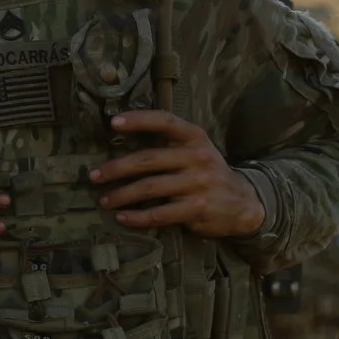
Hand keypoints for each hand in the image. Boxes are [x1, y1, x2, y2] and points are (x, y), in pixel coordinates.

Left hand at [93, 110, 265, 237]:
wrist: (244, 202)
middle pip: (148, 160)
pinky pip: (160, 213)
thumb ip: (169, 143)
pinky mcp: (197, 208)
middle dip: (116, 168)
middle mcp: (197, 157)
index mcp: (194, 137)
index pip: (164, 121)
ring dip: (122, 195)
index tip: (112, 123)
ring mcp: (198, 183)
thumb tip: (122, 141)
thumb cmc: (207, 172)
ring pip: (150, 188)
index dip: (138, 120)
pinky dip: (137, 217)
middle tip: (94, 176)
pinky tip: (122, 218)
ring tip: (104, 200)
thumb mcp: (196, 149)